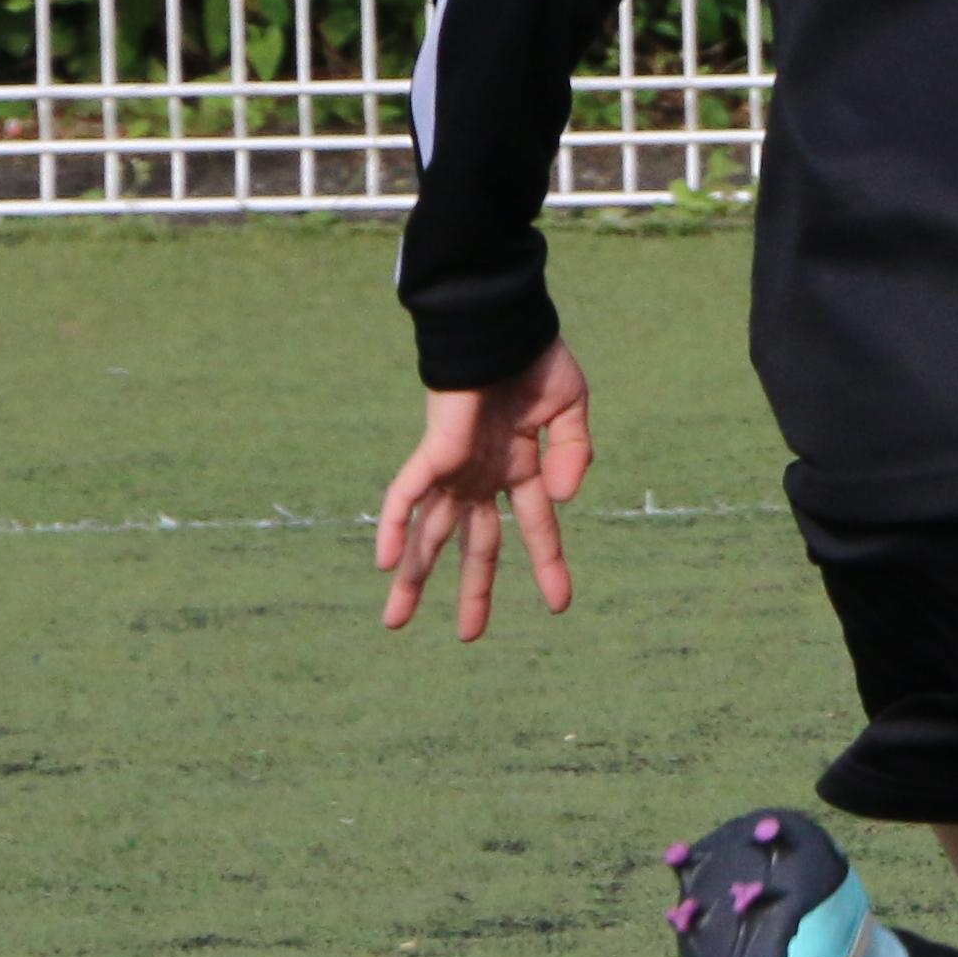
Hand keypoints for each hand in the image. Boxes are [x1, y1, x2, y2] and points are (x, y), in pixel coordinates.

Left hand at [377, 343, 595, 640]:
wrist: (500, 321)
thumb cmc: (535, 358)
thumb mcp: (572, 411)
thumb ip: (572, 455)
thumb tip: (561, 501)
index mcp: (520, 467)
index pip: (534, 529)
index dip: (548, 566)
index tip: (560, 604)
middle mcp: (482, 476)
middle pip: (472, 544)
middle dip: (469, 590)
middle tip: (468, 636)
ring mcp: (455, 467)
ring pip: (431, 533)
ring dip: (415, 577)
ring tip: (395, 621)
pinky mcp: (434, 450)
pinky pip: (407, 494)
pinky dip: (396, 527)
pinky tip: (385, 562)